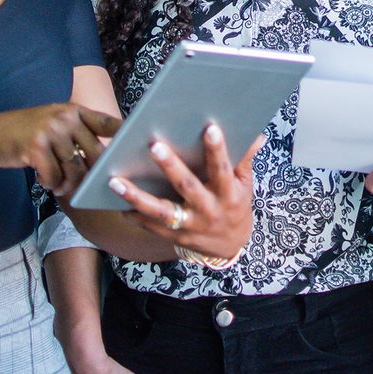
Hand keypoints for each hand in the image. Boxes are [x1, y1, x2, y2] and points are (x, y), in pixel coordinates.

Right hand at [0, 103, 122, 194]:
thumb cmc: (29, 132)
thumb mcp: (55, 122)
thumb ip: (77, 132)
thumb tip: (103, 156)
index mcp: (74, 110)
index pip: (106, 122)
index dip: (123, 135)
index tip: (136, 147)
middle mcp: (65, 118)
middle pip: (94, 152)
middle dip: (93, 173)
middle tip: (88, 185)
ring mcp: (51, 131)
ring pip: (75, 168)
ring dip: (69, 184)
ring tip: (60, 187)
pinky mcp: (36, 147)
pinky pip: (54, 175)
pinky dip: (52, 184)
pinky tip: (47, 183)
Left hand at [111, 122, 262, 262]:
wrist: (230, 245)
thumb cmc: (236, 204)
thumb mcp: (245, 184)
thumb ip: (245, 159)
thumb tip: (256, 134)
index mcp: (228, 194)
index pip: (222, 170)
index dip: (218, 150)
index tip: (210, 128)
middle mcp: (209, 210)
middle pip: (188, 187)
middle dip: (171, 167)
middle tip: (154, 146)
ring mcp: (191, 225)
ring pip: (162, 211)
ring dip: (137, 197)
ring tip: (116, 181)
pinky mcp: (175, 236)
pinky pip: (152, 226)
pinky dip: (136, 215)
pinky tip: (118, 202)